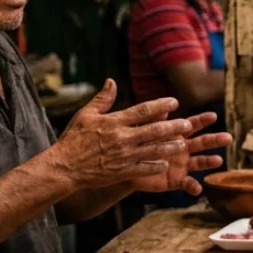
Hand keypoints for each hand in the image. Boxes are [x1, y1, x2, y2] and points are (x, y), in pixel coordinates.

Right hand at [47, 80, 186, 189]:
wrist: (64, 167)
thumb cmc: (73, 139)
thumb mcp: (85, 115)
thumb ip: (102, 99)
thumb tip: (112, 81)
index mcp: (114, 122)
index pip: (143, 110)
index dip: (161, 105)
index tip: (174, 101)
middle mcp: (122, 138)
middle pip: (154, 130)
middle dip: (173, 126)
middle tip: (188, 124)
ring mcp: (124, 156)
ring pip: (154, 150)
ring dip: (170, 146)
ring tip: (183, 143)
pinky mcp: (123, 171)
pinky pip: (145, 168)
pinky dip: (156, 165)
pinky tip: (166, 163)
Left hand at [130, 111, 232, 194]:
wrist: (127, 167)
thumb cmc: (137, 146)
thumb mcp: (144, 131)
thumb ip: (154, 120)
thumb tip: (164, 108)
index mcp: (178, 135)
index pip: (193, 125)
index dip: (203, 120)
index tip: (213, 116)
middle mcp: (184, 149)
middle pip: (203, 143)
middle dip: (215, 140)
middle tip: (228, 138)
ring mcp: (182, 165)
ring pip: (200, 162)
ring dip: (209, 161)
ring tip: (218, 160)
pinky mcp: (177, 180)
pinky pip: (187, 184)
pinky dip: (193, 186)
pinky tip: (197, 188)